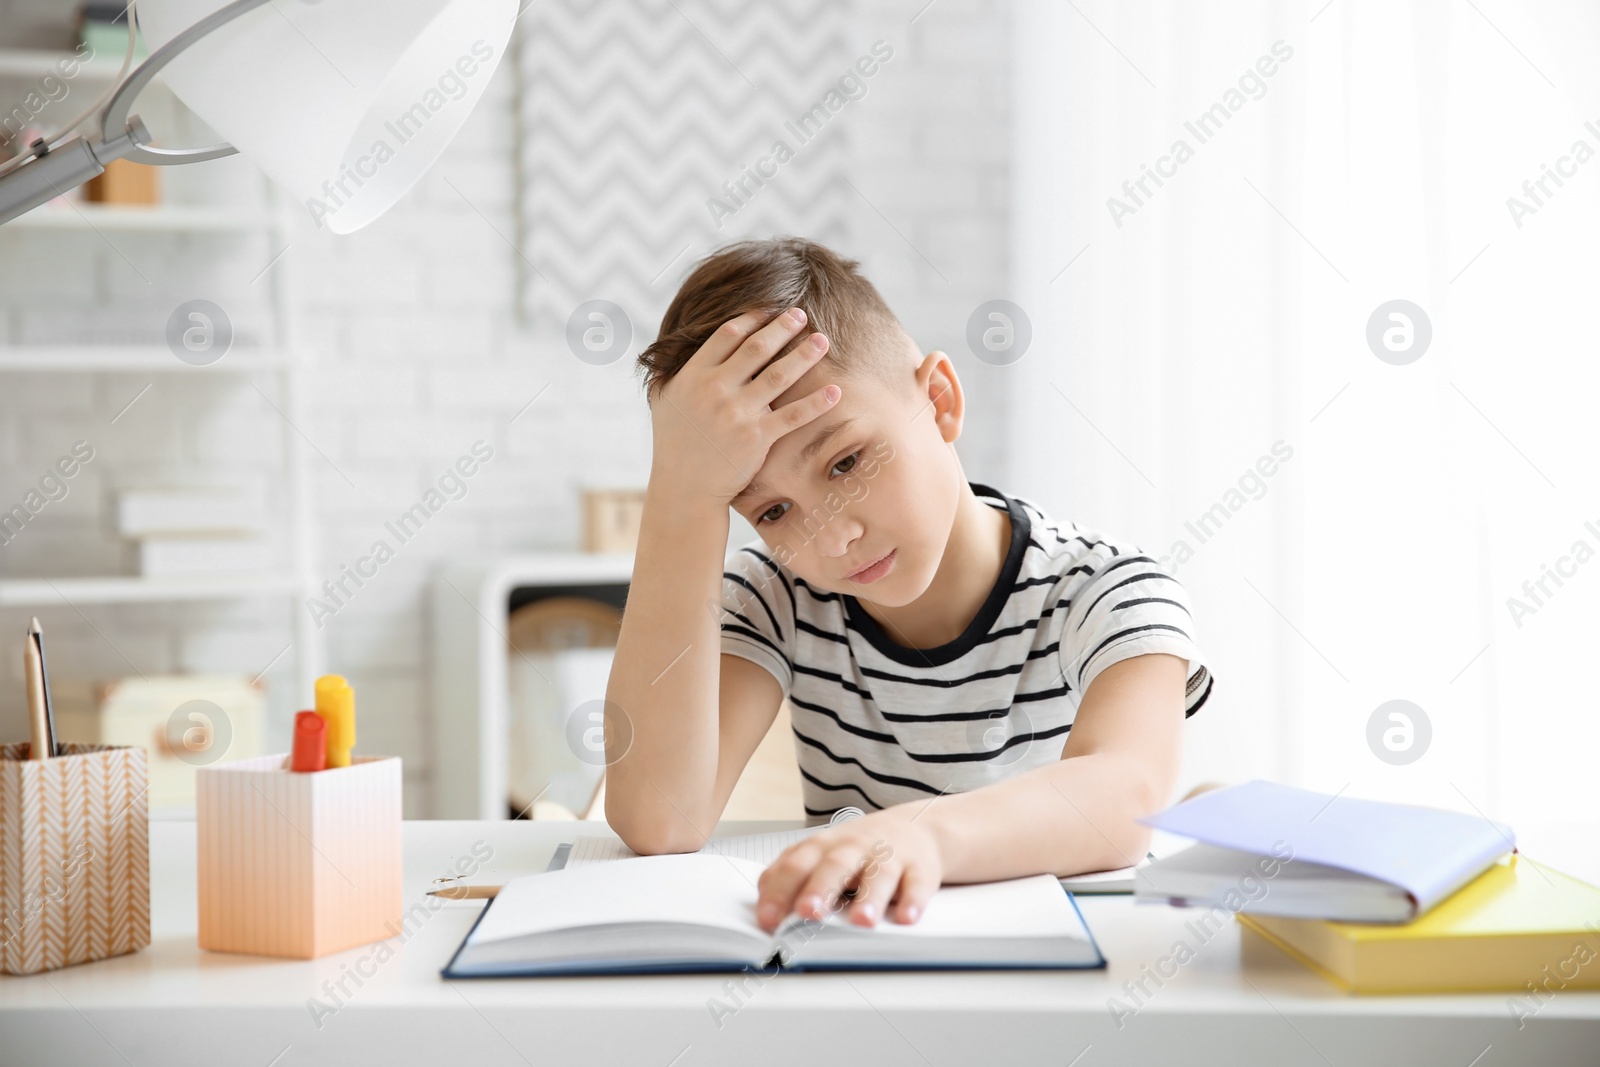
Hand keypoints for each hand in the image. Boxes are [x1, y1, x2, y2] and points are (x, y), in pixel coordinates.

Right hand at [647, 308, 839, 504]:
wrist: (684, 487)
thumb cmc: (674, 442)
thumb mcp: (663, 399)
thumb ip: (669, 370)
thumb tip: (670, 344)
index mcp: (694, 375)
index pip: (728, 335)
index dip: (752, 318)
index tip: (770, 309)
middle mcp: (716, 389)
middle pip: (757, 348)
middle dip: (783, 327)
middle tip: (801, 314)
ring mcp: (737, 413)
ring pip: (779, 375)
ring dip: (804, 354)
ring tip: (823, 340)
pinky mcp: (756, 438)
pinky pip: (793, 415)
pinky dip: (816, 402)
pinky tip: (834, 390)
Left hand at [754, 806, 943, 932]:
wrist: (916, 827)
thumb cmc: (858, 850)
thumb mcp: (820, 855)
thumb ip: (789, 875)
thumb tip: (762, 905)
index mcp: (823, 846)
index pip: (795, 865)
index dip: (780, 891)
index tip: (767, 920)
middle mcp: (855, 847)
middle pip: (835, 865)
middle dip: (820, 888)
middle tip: (807, 912)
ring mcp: (889, 856)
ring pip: (879, 874)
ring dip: (870, 897)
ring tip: (862, 921)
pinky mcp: (921, 868)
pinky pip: (918, 884)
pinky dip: (914, 900)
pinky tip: (907, 917)